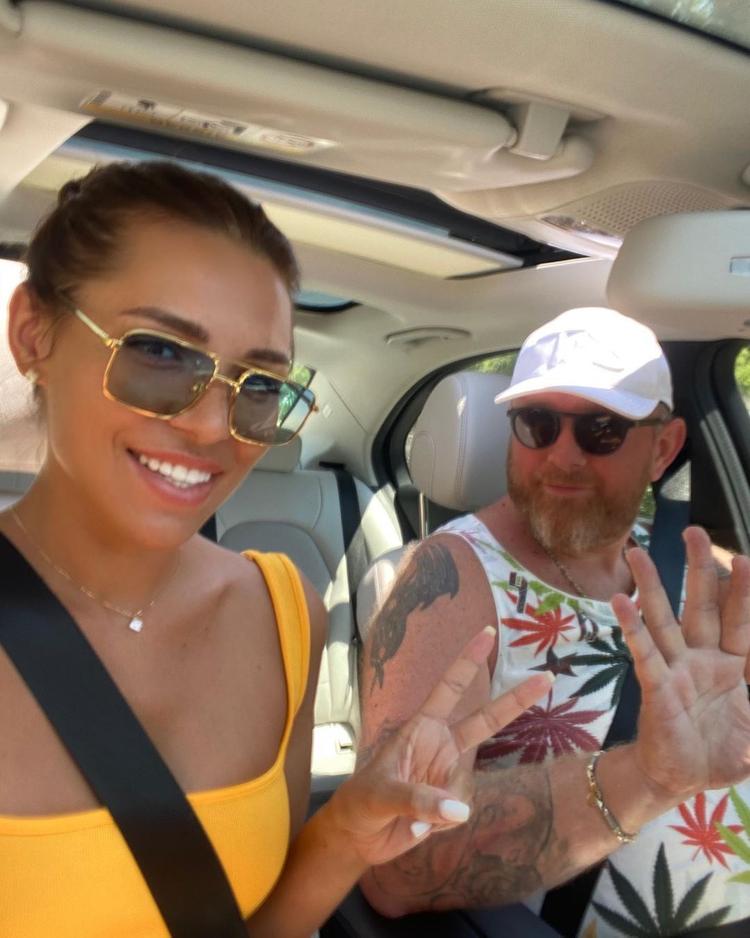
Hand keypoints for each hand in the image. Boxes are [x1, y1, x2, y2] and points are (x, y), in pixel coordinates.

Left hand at [326, 626, 552, 866]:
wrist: (360, 836)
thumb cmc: (363, 801)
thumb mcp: (382, 794)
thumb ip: (418, 799)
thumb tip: (459, 810)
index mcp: (421, 728)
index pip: (449, 688)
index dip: (468, 661)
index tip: (488, 633)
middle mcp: (441, 746)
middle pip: (485, 721)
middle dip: (516, 700)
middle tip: (546, 677)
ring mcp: (449, 775)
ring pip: (465, 788)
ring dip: (440, 808)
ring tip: (407, 816)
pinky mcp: (453, 805)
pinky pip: (461, 812)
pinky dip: (439, 824)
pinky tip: (418, 826)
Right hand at [615, 526, 749, 800]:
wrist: (682, 781)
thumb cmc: (720, 755)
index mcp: (730, 665)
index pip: (740, 620)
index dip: (743, 592)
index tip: (743, 558)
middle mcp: (700, 658)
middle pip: (701, 604)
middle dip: (699, 568)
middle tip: (694, 531)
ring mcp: (676, 669)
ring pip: (663, 618)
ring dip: (653, 584)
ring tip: (637, 552)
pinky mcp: (656, 686)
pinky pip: (644, 652)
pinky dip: (632, 627)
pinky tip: (620, 601)